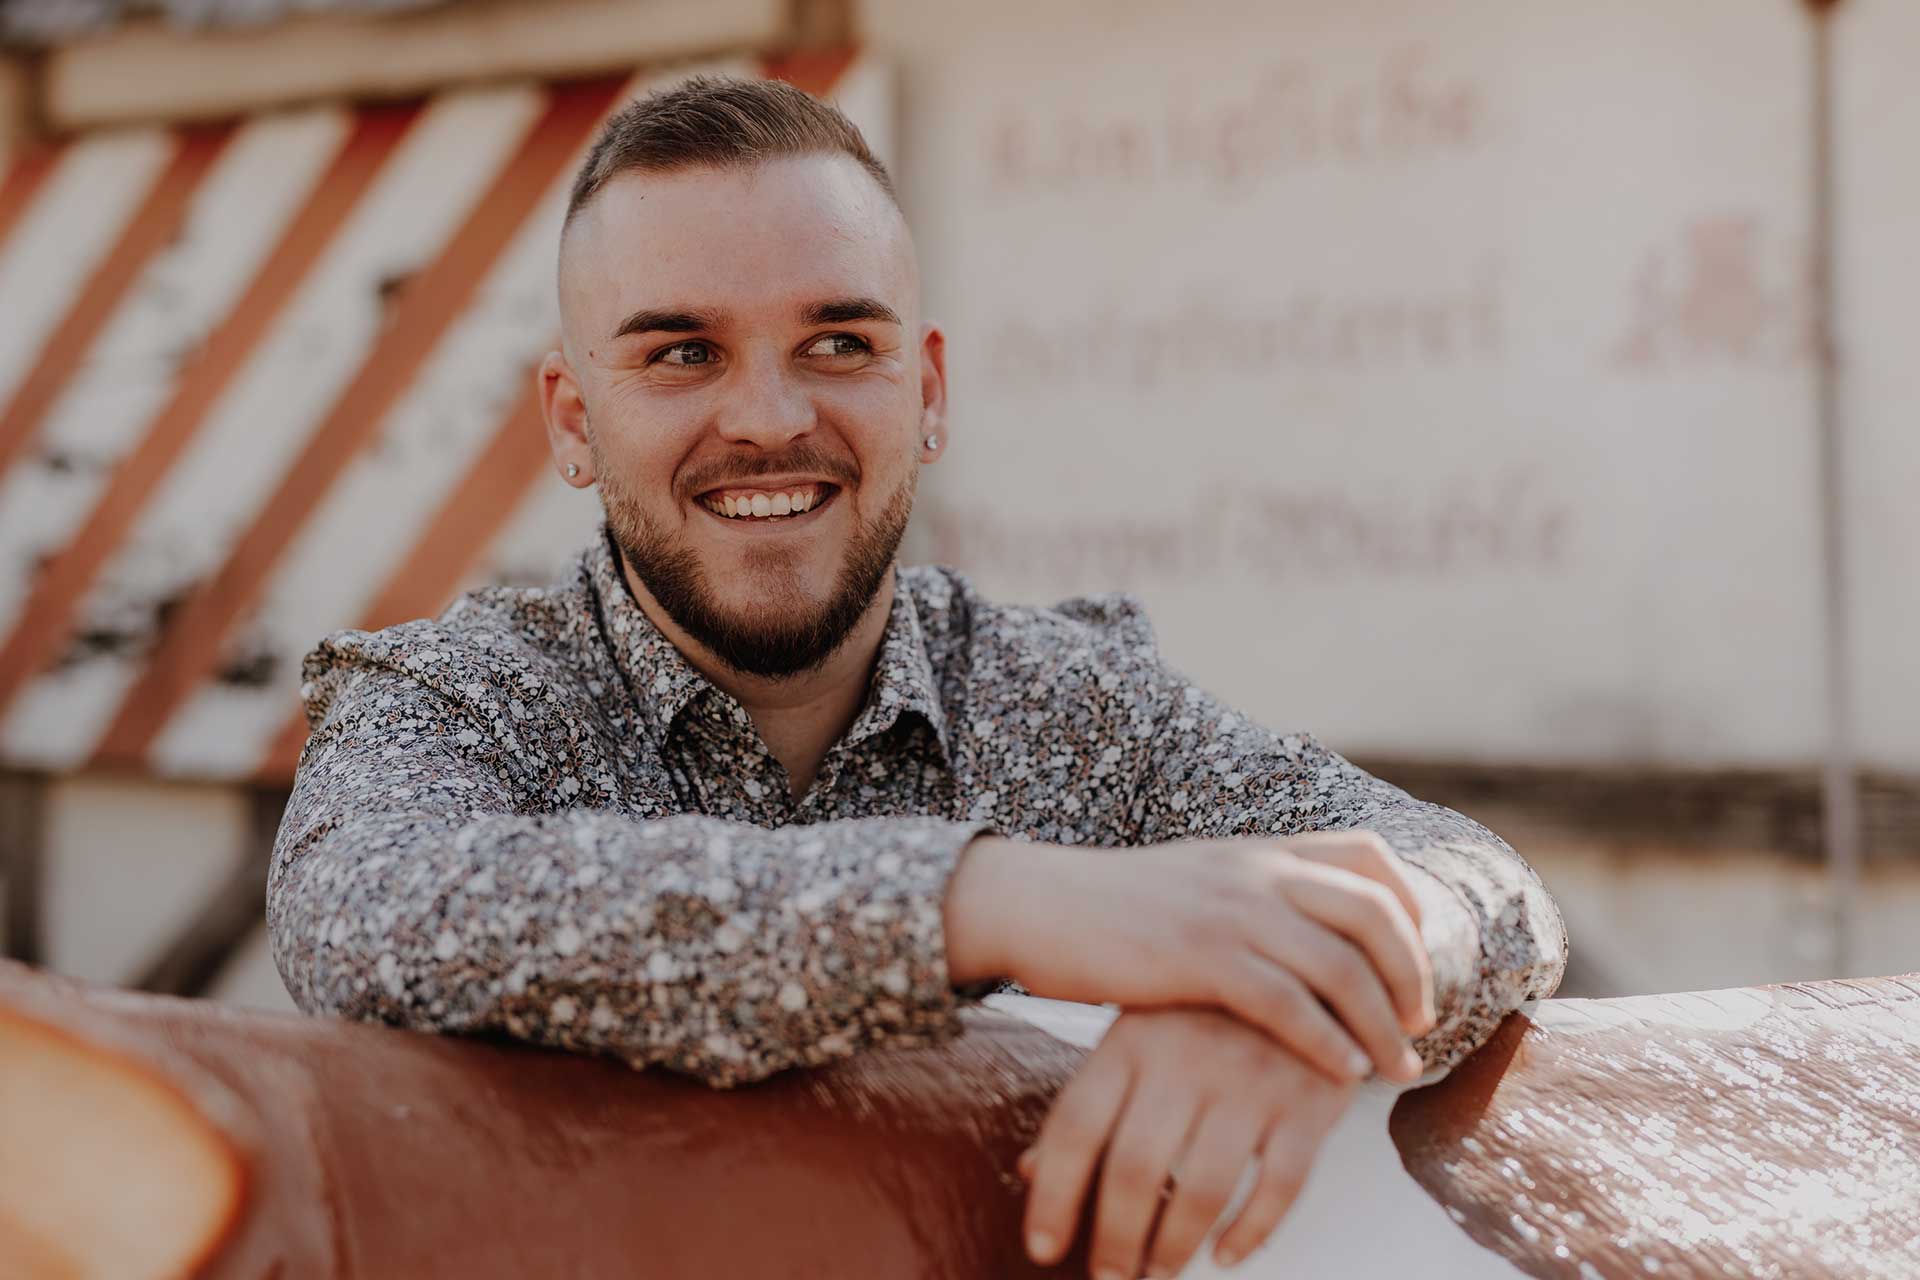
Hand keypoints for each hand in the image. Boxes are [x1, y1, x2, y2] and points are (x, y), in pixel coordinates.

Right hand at [944, 830, 1435, 1085]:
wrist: (1035, 903)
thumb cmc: (1109, 907)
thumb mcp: (1194, 881)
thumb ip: (1248, 894)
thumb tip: (1294, 929)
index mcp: (1258, 851)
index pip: (1367, 858)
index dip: (1410, 908)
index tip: (1416, 960)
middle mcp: (1255, 871)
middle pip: (1374, 911)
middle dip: (1412, 973)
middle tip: (1420, 1023)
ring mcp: (1229, 911)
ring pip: (1341, 965)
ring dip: (1383, 1023)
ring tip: (1398, 1067)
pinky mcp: (1198, 957)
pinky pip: (1287, 1003)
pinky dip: (1328, 1040)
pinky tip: (1343, 1071)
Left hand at [1019, 1006, 1355, 1277]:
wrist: (1309, 964)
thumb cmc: (1206, 1011)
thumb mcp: (1139, 1035)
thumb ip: (1090, 1101)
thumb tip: (1029, 1170)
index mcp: (1131, 1039)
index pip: (1075, 1126)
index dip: (1053, 1195)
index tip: (1043, 1248)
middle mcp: (1184, 1059)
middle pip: (1132, 1168)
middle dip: (1114, 1239)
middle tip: (1110, 1278)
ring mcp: (1248, 1080)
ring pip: (1202, 1188)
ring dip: (1174, 1247)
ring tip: (1158, 1272)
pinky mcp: (1307, 1103)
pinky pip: (1279, 1187)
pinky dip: (1251, 1233)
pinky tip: (1228, 1255)